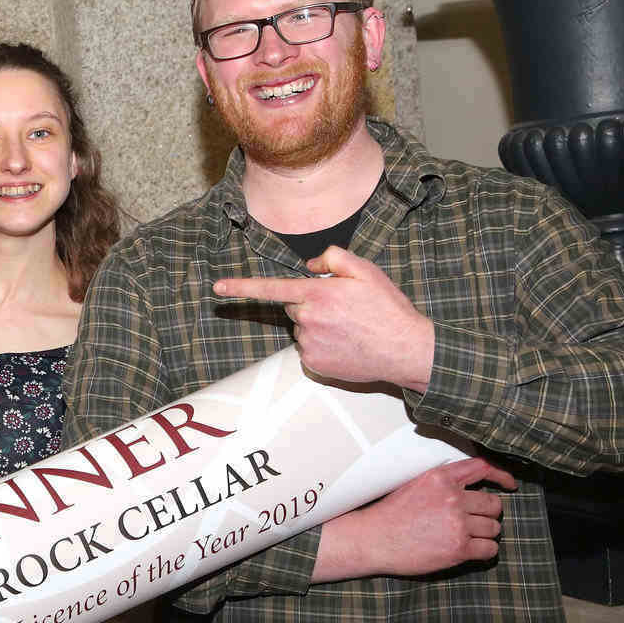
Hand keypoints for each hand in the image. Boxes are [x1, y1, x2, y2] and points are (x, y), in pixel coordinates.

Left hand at [212, 246, 434, 391]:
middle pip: (293, 306)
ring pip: (301, 328)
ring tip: (349, 328)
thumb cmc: (387, 309)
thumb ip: (333, 258)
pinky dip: (321, 344)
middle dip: (311, 304)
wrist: (405, 349)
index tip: (217, 288)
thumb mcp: (366, 271)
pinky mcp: (313, 364)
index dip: (242, 287)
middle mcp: (307, 320)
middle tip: (343, 308)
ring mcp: (309, 344)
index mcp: (317, 294)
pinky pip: (308, 348)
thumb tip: (309, 265)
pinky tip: (345, 343)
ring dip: (317, 325)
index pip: (272, 288)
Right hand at [314, 456, 516, 581]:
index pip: (483, 468)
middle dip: (487, 514)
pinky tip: (468, 551)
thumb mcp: (415, 486)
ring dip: (484, 534)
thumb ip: (443, 482)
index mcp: (440, 479)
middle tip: (472, 522)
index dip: (502, 476)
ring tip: (464, 538)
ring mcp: (456, 524)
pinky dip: (483, 551)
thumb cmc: (390, 515)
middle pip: (494, 504)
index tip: (510, 485)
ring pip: (494, 528)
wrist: (372, 540)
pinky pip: (490, 549)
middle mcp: (452, 498)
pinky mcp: (458, 548)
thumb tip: (471, 486)